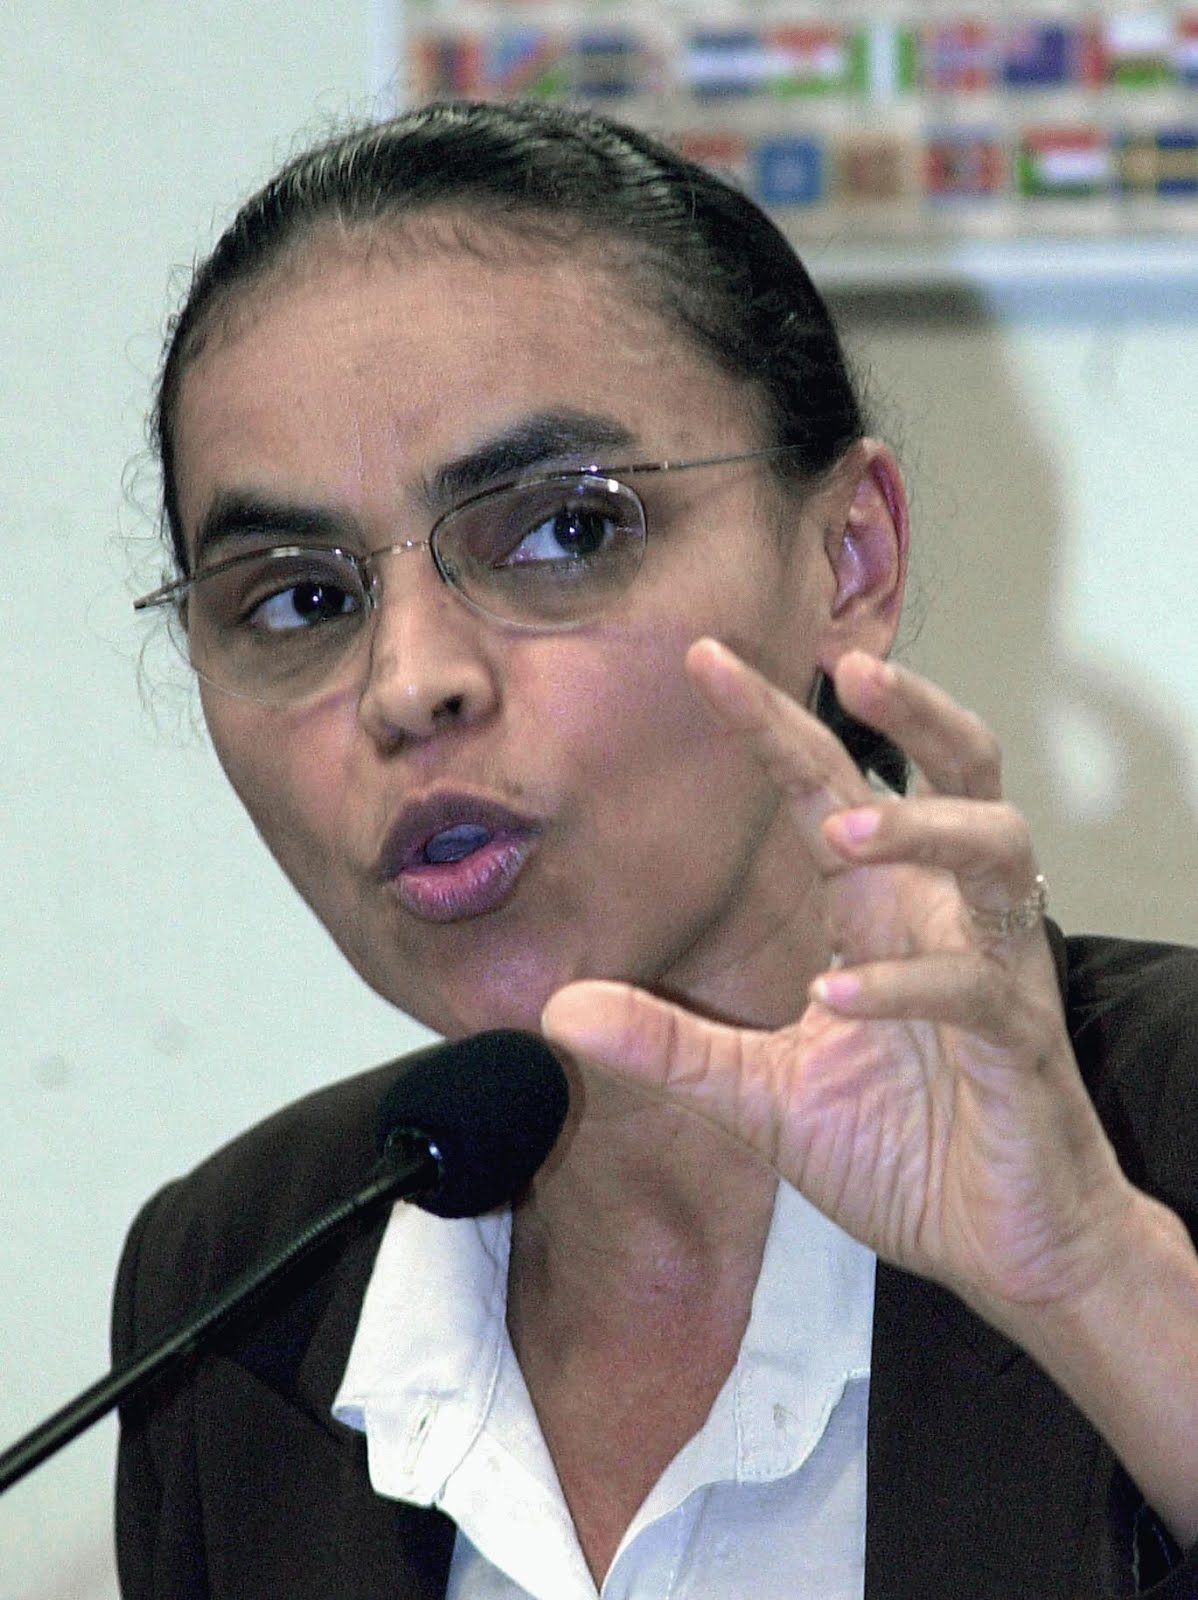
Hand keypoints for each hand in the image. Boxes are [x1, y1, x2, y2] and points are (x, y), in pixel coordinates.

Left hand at [541, 641, 1134, 1331]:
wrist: (1005, 1246)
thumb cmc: (903, 1152)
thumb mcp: (761, 1096)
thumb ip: (671, 1047)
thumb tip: (558, 1009)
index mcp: (881, 912)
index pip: (829, 788)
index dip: (773, 722)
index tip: (703, 658)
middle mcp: (942, 917)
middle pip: (958, 769)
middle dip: (911, 709)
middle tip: (849, 666)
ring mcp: (993, 969)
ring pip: (995, 847)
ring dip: (922, 826)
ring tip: (844, 830)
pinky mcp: (1021, 1041)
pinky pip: (975, 985)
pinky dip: (907, 982)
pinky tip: (836, 999)